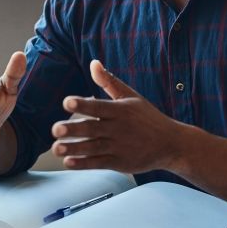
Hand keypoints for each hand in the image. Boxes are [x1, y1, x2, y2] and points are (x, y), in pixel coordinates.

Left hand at [51, 59, 183, 173]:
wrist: (171, 144)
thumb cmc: (148, 117)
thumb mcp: (131, 97)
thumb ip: (109, 82)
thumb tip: (93, 63)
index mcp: (120, 110)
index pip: (98, 107)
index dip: (82, 104)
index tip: (67, 102)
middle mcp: (118, 129)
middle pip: (92, 128)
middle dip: (73, 129)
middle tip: (55, 129)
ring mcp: (119, 147)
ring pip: (92, 148)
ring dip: (73, 149)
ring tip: (56, 148)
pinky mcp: (120, 162)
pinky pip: (99, 163)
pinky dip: (83, 164)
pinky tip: (69, 162)